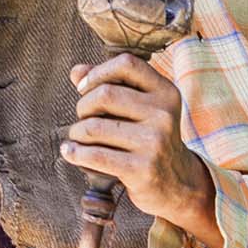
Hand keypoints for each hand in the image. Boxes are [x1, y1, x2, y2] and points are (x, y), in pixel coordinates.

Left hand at [61, 53, 220, 247]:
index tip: (84, 87)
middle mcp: (163, 114)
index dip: (98, 72)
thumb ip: (110, 85)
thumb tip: (77, 71)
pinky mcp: (142, 169)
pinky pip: (95, 155)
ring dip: (77, 133)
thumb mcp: (140, 108)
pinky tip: (70, 152)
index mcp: (165, 92)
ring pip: (94, 127)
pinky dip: (74, 153)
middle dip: (83, 106)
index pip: (126, 64)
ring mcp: (155, 142)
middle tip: (83, 119)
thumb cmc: (150, 138)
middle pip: (105, 95)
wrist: (177, 184)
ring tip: (77, 139)